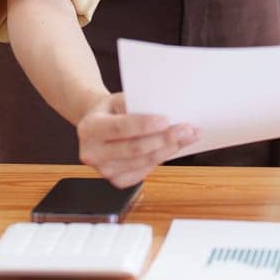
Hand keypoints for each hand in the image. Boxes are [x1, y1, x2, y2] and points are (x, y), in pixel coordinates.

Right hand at [75, 92, 198, 187]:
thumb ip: (138, 104)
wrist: (98, 126)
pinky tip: (176, 146)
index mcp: (90, 128)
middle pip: (134, 148)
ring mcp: (104, 170)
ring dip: (169, 148)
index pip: (119, 127)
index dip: (144, 125)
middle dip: (164, 138)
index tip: (167, 120)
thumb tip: (166, 110)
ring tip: (189, 136)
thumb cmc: (113, 110)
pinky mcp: (117, 181)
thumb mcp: (119, 99)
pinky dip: (163, 158)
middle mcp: (92, 153)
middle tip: (187, 129)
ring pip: (143, 161)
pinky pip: (145, 171)